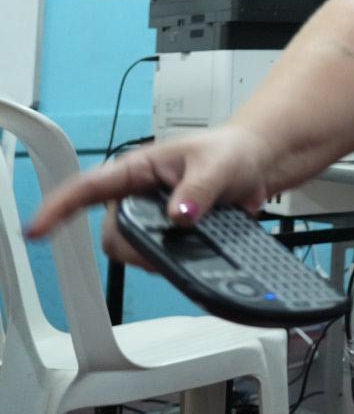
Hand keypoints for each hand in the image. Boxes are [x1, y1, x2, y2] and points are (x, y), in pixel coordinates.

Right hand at [27, 126, 280, 270]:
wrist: (255, 165)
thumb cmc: (230, 153)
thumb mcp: (219, 165)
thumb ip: (200, 190)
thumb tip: (179, 215)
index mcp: (139, 169)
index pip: (89, 187)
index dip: (59, 208)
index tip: (38, 229)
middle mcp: (137, 195)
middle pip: (114, 234)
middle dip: (137, 247)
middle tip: (171, 245)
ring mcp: (150, 217)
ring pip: (133, 250)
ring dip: (158, 255)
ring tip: (194, 241)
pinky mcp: (166, 236)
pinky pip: (156, 257)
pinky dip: (172, 260)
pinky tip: (195, 251)